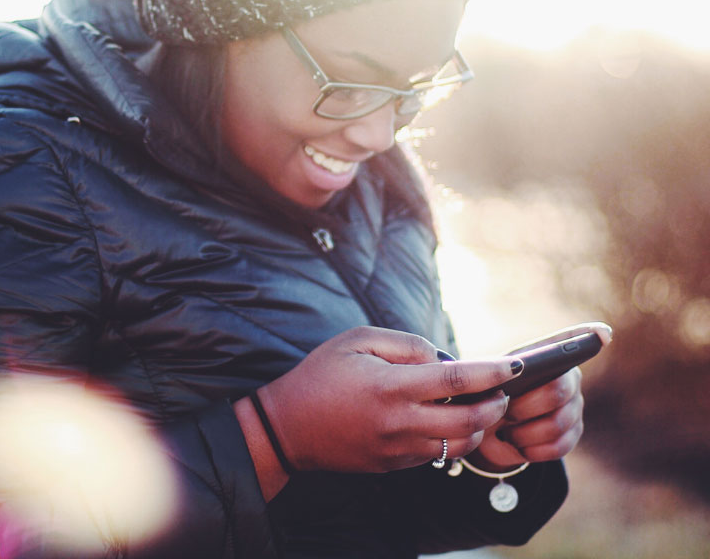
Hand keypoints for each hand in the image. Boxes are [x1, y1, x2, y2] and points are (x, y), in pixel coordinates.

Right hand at [251, 326, 519, 475]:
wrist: (289, 427)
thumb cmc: (323, 373)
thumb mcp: (358, 340)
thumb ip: (405, 344)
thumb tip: (442, 358)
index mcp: (391, 386)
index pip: (457, 379)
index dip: (492, 372)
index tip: (516, 365)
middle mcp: (399, 422)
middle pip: (469, 420)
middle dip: (496, 405)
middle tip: (501, 389)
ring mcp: (398, 449)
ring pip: (459, 444)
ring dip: (479, 425)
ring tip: (479, 404)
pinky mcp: (395, 465)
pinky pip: (437, 454)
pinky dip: (452, 437)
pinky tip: (447, 418)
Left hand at [472, 322, 610, 469]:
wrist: (487, 429)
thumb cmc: (487, 395)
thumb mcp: (487, 379)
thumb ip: (501, 372)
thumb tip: (515, 370)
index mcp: (545, 356)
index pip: (569, 340)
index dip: (588, 335)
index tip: (603, 334)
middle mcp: (568, 377)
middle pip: (557, 390)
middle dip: (526, 406)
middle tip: (505, 410)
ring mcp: (574, 405)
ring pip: (558, 423)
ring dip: (526, 432)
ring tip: (507, 431)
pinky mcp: (573, 433)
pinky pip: (559, 445)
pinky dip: (533, 449)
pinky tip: (519, 444)